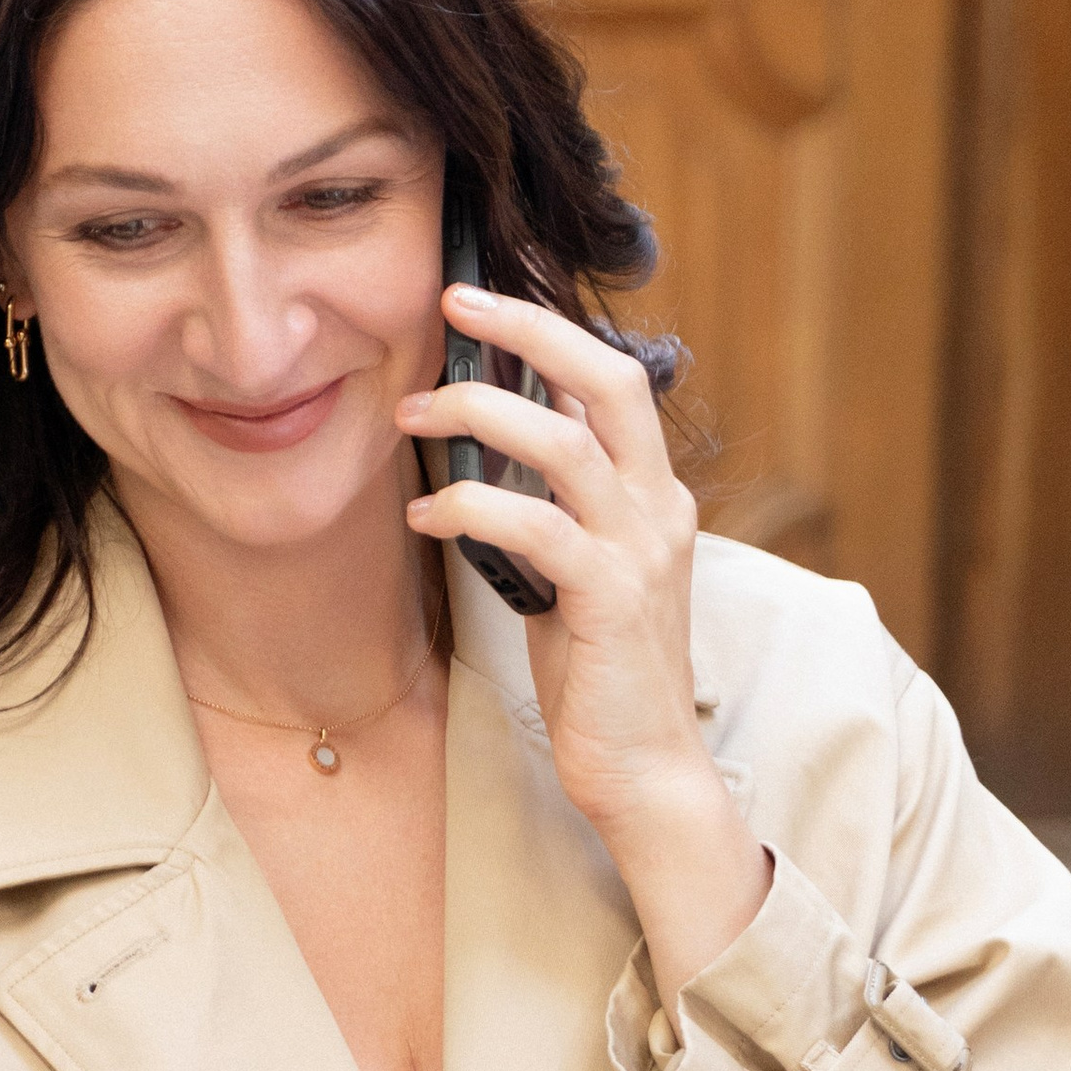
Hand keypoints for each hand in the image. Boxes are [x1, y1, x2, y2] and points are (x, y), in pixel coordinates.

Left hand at [398, 291, 768, 1001]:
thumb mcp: (577, 571)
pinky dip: (470, 508)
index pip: (613, 380)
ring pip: (565, 442)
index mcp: (655, 495)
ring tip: (410, 414)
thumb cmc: (600, 676)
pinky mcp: (610, 601)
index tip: (480, 299)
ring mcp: (641, 552)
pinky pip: (534, 527)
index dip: (550, 329)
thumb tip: (499, 443)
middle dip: (529, 328)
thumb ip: (556, 506)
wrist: (645, 771)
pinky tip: (425, 514)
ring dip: (479, 414)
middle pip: (607, 379)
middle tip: (452, 301)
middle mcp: (660, 509)